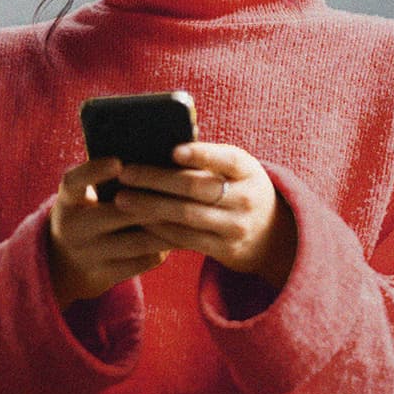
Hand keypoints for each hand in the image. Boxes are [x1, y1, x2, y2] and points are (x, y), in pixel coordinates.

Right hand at [45, 156, 172, 306]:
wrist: (64, 266)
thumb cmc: (87, 216)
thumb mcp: (83, 197)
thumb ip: (104, 179)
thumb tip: (151, 150)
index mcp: (67, 201)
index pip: (74, 182)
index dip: (94, 172)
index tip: (118, 163)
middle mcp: (73, 227)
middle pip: (117, 213)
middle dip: (153, 202)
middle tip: (184, 189)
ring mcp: (88, 254)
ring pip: (136, 241)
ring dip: (167, 228)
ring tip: (191, 214)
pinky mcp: (104, 276)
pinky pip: (141, 262)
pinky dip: (163, 249)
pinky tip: (181, 237)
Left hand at [108, 141, 298, 290]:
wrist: (272, 234)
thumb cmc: (239, 188)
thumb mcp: (236, 169)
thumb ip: (207, 158)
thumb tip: (157, 143)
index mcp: (248, 169)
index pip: (226, 158)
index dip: (201, 154)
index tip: (173, 151)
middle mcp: (246, 198)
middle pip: (197, 187)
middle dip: (156, 180)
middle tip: (126, 174)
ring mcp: (236, 226)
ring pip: (186, 215)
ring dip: (150, 207)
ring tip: (122, 199)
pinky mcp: (225, 250)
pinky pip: (186, 240)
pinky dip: (159, 229)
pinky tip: (139, 220)